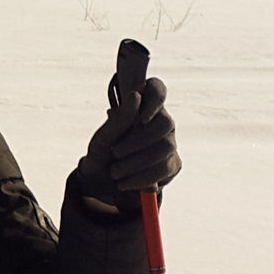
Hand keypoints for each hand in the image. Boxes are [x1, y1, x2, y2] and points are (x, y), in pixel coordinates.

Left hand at [76, 68, 180, 214]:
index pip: (157, 90)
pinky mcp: (172, 164)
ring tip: (116, 172)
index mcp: (141, 108)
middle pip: (166, 123)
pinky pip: (167, 168)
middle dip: (139, 141)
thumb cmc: (102, 153)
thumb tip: (137, 94)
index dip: (153, 101)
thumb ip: (121, 118)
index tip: (140, 120)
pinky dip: (145, 177)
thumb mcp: (104, 137)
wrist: (101, 183)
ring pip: (167, 146)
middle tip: (116, 153)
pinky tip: (128, 183)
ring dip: (138, 162)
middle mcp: (159, 122)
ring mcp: (168, 143)